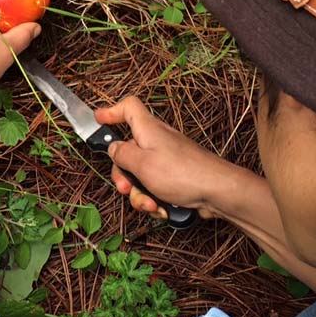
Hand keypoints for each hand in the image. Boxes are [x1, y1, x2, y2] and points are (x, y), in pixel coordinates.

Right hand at [95, 97, 239, 219]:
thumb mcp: (142, 164)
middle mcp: (157, 142)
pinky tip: (163, 208)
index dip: (111, 112)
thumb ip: (122, 154)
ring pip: (139, 176)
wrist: (217, 192)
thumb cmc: (183, 173)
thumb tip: (112, 147)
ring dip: (140, 195)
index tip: (98, 120)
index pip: (128, 108)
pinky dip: (155, 200)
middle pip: (127, 152)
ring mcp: (166, 161)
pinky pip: (154, 188)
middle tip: (126, 189)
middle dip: (123, 176)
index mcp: (148, 130)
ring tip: (151, 204)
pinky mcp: (174, 178)